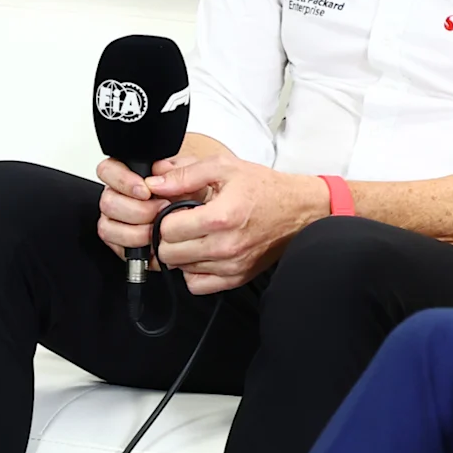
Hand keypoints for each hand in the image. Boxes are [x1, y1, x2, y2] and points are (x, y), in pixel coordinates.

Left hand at [97, 154, 327, 295]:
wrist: (298, 211)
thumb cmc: (264, 188)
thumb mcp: (224, 167)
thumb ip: (185, 174)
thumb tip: (154, 183)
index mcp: (221, 217)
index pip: (167, 229)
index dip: (163, 217)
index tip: (171, 210)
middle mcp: (225, 246)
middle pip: (170, 252)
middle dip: (168, 237)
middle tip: (179, 223)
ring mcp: (231, 265)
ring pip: (181, 269)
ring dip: (181, 253)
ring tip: (194, 235)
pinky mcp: (236, 278)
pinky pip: (197, 285)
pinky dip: (193, 271)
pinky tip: (201, 253)